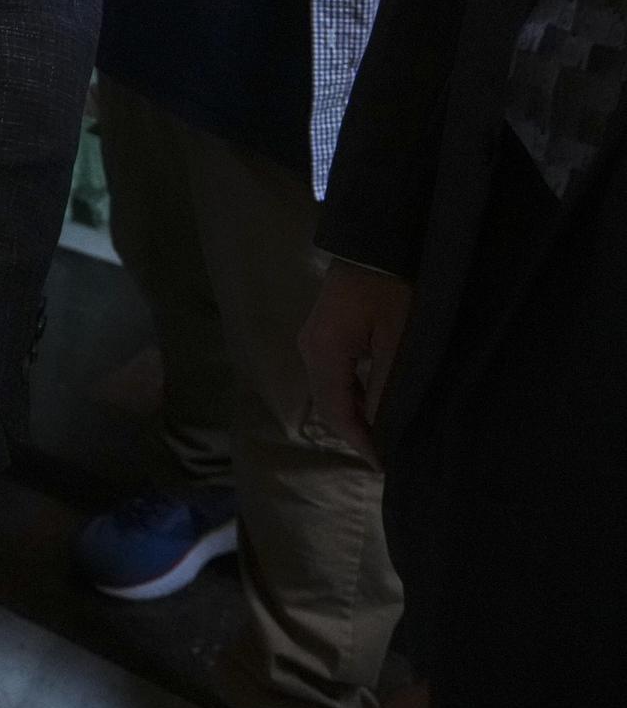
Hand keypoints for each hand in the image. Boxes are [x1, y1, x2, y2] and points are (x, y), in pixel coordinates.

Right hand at [299, 258, 413, 460]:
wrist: (381, 240)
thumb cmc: (393, 290)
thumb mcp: (397, 342)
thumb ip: (384, 387)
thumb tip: (379, 429)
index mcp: (322, 353)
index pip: (336, 413)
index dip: (361, 443)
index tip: (388, 467)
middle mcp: (310, 348)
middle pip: (329, 403)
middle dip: (356, 432)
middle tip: (391, 455)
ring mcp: (315, 337)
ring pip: (332, 389)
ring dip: (356, 413)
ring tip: (387, 432)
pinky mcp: (327, 328)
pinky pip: (336, 372)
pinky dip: (354, 394)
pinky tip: (377, 401)